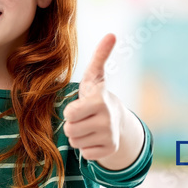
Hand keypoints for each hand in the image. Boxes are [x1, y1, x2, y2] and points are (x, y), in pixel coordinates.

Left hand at [63, 34, 122, 161]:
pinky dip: (87, 147)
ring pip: (75, 143)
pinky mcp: (110, 151)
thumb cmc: (97, 95)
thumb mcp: (95, 76)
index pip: (69, 114)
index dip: (71, 111)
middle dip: (72, 124)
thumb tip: (111, 34)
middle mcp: (107, 120)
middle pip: (70, 130)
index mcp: (100, 102)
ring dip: (78, 136)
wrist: (118, 120)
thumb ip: (100, 56)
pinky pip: (85, 154)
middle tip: (83, 117)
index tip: (81, 106)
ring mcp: (109, 137)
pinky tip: (95, 137)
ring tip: (89, 126)